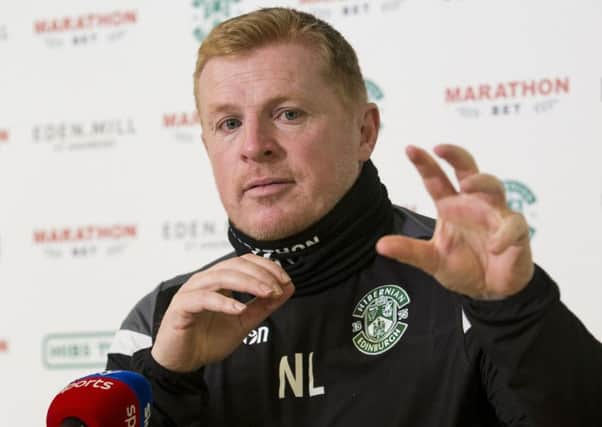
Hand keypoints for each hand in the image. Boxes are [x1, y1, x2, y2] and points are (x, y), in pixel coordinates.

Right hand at [151, 254, 293, 371]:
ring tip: (267, 294)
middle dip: (261, 274)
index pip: (245, 261)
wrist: (182, 363)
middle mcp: (205, 280)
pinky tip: (240, 309)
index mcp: (219, 279)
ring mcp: (191, 291)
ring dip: (247, 283)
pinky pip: (203, 298)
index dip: (267, 267)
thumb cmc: (208, 340)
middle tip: (278, 288)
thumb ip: (264, 305)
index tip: (286, 281)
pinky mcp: (181, 307)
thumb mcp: (244, 322)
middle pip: (235, 265)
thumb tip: (288, 288)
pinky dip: (223, 302)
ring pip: (221, 276)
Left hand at [376, 144, 533, 299]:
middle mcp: (473, 204)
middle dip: (456, 156)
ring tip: (466, 186)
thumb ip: (409, 251)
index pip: (436, 179)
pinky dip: (504, 234)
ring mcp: (495, 215)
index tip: (409, 149)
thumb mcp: (431, 260)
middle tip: (440, 148)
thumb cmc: (463, 266)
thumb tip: (379, 246)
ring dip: (482, 182)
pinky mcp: (515, 232)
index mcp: (450, 206)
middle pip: (468, 170)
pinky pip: (514, 225)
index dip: (424, 164)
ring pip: (494, 187)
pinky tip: (494, 246)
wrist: (490, 289)